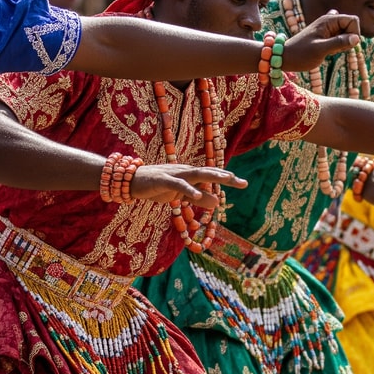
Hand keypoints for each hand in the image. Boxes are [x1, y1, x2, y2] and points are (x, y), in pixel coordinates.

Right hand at [130, 164, 246, 210]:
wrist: (130, 181)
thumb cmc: (156, 187)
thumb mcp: (179, 195)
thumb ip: (197, 198)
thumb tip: (217, 202)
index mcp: (189, 174)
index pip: (211, 174)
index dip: (227, 177)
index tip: (243, 183)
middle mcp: (184, 171)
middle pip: (208, 172)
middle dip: (226, 176)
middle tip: (243, 182)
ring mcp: (174, 174)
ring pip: (197, 174)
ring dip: (213, 176)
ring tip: (228, 180)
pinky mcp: (162, 180)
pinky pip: (178, 184)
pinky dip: (189, 189)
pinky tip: (199, 195)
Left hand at [281, 10, 361, 74]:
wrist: (285, 58)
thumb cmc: (301, 54)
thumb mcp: (320, 49)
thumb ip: (339, 42)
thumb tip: (356, 38)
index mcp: (328, 19)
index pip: (353, 20)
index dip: (354, 33)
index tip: (343, 44)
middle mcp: (329, 21)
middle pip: (352, 26)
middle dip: (348, 39)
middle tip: (334, 48)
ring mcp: (328, 28)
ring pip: (347, 33)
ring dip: (343, 43)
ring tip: (328, 49)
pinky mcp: (326, 36)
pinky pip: (341, 38)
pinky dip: (339, 45)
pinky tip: (328, 50)